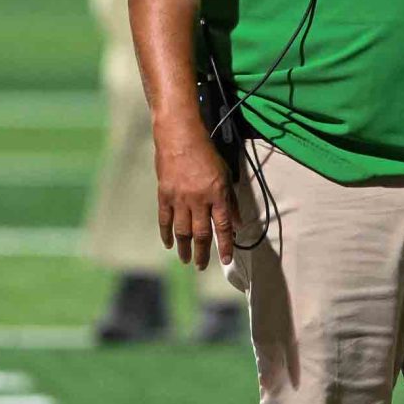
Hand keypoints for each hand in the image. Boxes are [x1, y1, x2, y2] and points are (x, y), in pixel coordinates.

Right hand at [153, 113, 239, 269]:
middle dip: (202, 253)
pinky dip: (166, 234)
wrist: (180, 137)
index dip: (225, 245)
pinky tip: (169, 244)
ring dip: (184, 248)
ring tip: (186, 260)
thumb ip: (231, 200)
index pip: (223, 226)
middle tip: (202, 266)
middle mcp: (199, 199)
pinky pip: (165, 220)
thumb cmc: (206, 153)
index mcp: (217, 194)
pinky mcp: (164, 195)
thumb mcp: (225, 174)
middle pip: (201, 233)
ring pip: (182, 231)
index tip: (225, 260)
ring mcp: (180, 199)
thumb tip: (238, 223)